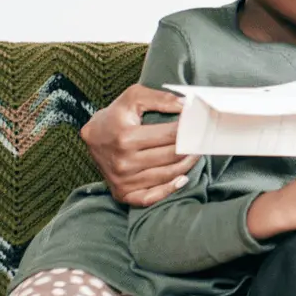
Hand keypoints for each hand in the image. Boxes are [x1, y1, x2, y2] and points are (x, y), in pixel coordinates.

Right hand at [80, 85, 199, 206]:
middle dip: (192, 146)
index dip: (189, 129)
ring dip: (188, 164)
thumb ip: (161, 98)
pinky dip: (169, 190)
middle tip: (203, 139)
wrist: (92, 136)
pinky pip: (151, 198)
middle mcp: (123, 162)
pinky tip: (182, 179)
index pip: (170, 135)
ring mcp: (122, 180)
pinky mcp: (122, 193)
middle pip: (172, 156)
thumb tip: (187, 105)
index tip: (199, 124)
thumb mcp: (133, 97)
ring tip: (196, 153)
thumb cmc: (116, 115)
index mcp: (126, 137)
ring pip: (167, 175)